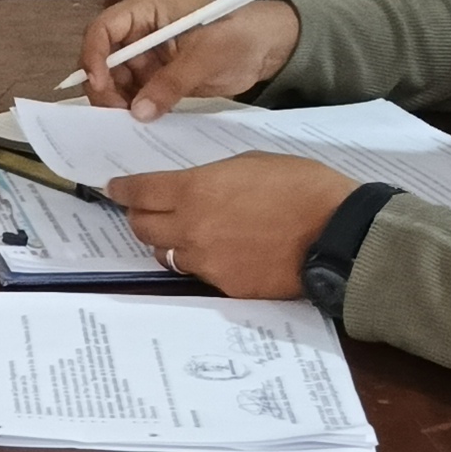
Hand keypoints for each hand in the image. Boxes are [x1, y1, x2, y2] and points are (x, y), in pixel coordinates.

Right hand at [78, 0, 300, 119]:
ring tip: (130, 121)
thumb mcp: (206, 56)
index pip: (103, 29)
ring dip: (117, 100)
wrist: (270, 46)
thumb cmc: (240, 35)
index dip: (94, 56)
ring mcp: (147, 53)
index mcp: (146, 9)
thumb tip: (138, 112)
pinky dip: (134, 107)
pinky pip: (135, 92)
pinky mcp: (158, 75)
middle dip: (105, 86)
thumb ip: (171, 83)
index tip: (99, 85)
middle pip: (103, 58)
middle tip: (116, 115)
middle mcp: (139, 30)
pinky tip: (140, 121)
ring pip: (115, 80)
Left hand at [110, 155, 353, 300]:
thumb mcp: (250, 164)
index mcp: (195, 191)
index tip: (114, 188)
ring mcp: (207, 263)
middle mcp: (191, 230)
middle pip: (142, 228)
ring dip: (168, 243)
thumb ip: (211, 178)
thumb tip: (192, 188)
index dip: (122, 190)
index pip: (139, 192)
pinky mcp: (226, 287)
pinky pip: (199, 274)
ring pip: (166, 255)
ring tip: (185, 233)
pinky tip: (222, 253)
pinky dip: (203, 262)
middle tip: (148, 210)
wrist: (336, 233)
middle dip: (140, 217)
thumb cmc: (300, 186)